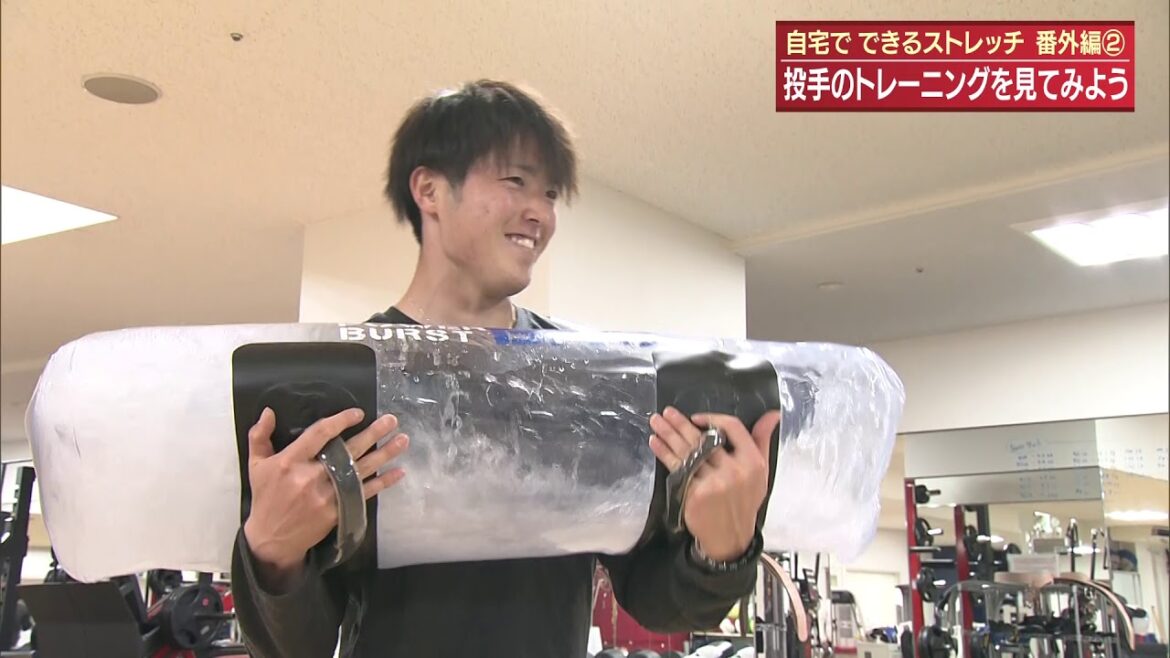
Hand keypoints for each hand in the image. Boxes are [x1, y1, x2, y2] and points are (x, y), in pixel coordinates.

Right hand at [243, 407, 408, 582]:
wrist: (271, 539)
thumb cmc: (266, 498)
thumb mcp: (256, 465)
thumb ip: (260, 436)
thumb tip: (269, 411)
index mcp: (291, 461)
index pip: (320, 434)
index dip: (341, 421)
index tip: (358, 413)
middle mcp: (311, 476)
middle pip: (348, 450)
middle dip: (373, 433)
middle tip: (392, 420)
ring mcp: (327, 495)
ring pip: (361, 470)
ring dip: (385, 454)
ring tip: (403, 440)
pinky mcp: (337, 510)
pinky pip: (365, 493)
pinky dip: (383, 482)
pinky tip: (399, 472)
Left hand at [649, 407, 779, 560]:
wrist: (731, 536)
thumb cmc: (744, 500)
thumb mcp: (762, 472)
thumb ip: (762, 440)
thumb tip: (772, 414)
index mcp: (753, 462)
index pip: (733, 428)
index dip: (714, 419)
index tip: (696, 417)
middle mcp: (734, 470)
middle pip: (704, 439)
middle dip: (681, 423)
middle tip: (667, 412)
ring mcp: (714, 482)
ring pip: (687, 451)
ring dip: (668, 434)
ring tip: (655, 422)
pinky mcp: (696, 493)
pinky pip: (677, 468)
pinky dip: (664, 454)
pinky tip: (655, 443)